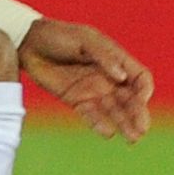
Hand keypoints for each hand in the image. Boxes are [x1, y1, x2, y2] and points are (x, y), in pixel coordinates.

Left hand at [18, 18, 153, 142]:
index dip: (144, 90)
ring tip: (133, 139)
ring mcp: (93, 90)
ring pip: (114, 111)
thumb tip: (121, 76)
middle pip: (130, 99)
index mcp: (116, 60)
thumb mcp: (85, 40)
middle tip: (142, 130)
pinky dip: (100, 124)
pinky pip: (91, 115)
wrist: (29, 42)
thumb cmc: (60, 35)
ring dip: (125, 124)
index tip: (141, 99)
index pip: (140, 78)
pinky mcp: (76, 100)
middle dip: (138, 114)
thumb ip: (105, 56)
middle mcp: (109, 78)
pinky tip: (108, 133)